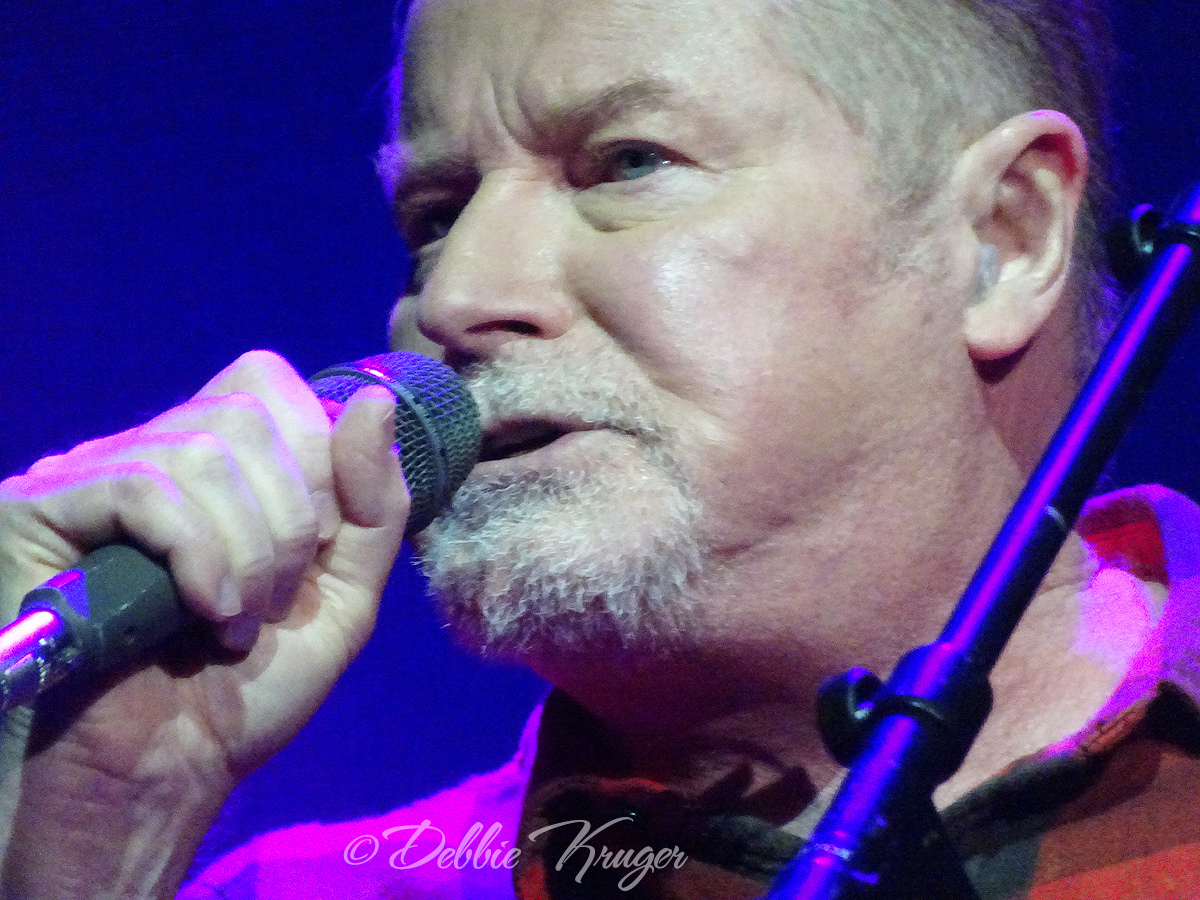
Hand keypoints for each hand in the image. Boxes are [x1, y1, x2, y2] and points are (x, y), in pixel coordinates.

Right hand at [0, 350, 408, 895]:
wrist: (164, 774)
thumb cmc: (247, 691)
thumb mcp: (343, 595)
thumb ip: (375, 504)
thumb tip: (375, 400)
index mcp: (219, 463)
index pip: (268, 382)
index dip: (316, 453)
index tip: (319, 542)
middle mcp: (149, 452)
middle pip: (247, 416)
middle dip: (291, 518)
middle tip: (275, 600)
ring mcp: (91, 475)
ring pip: (200, 453)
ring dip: (247, 551)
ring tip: (237, 622)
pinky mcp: (41, 510)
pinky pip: (141, 490)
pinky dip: (197, 554)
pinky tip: (205, 613)